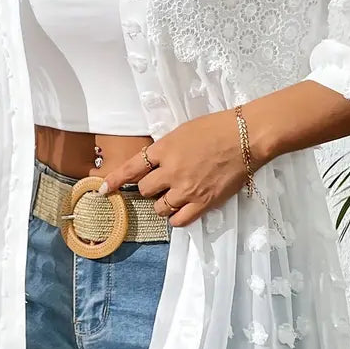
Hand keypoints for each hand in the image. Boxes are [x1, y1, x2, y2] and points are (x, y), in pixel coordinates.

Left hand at [98, 109, 251, 226]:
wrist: (245, 136)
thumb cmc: (216, 128)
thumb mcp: (182, 132)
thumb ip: (165, 149)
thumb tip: (154, 164)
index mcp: (164, 149)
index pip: (131, 168)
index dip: (115, 180)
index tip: (104, 189)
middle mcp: (171, 171)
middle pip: (144, 189)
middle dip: (150, 187)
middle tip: (162, 183)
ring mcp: (186, 189)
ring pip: (159, 207)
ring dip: (162, 203)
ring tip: (174, 195)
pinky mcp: (203, 203)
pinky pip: (179, 220)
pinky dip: (176, 217)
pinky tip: (181, 210)